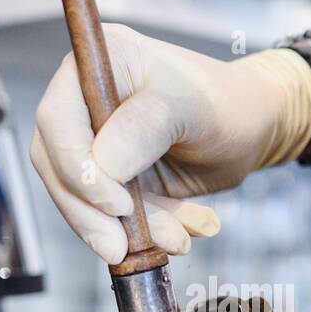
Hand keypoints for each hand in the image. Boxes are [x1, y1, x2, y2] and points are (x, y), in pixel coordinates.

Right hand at [29, 24, 310, 263]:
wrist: (253, 129)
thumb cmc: (227, 104)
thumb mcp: (195, 108)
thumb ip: (147, 127)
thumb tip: (102, 164)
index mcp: (99, 64)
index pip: (57, 121)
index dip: (77, 168)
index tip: (117, 203)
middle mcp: (86, 101)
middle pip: (58, 167)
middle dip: (92, 214)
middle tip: (122, 247)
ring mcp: (95, 142)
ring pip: (81, 201)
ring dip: (124, 231)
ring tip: (175, 238)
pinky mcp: (110, 180)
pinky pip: (109, 218)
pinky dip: (143, 234)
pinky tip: (180, 233)